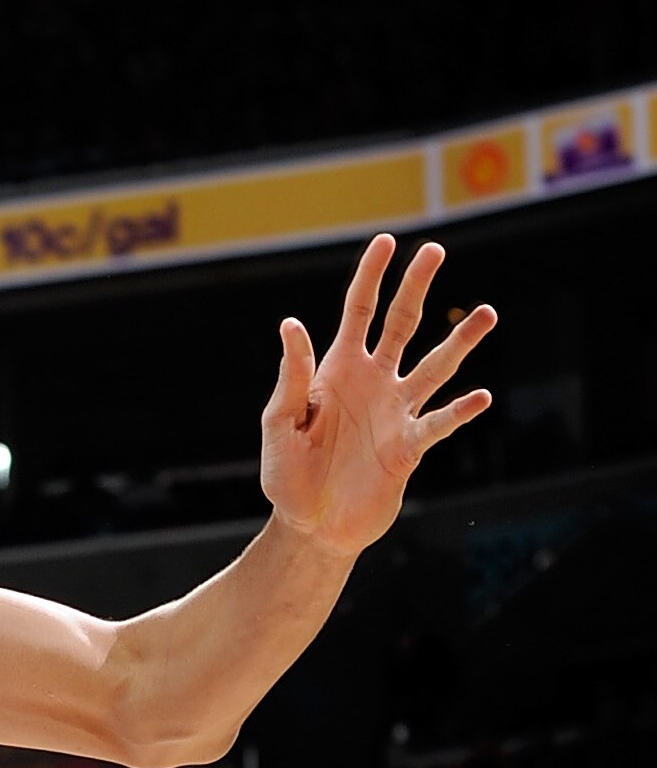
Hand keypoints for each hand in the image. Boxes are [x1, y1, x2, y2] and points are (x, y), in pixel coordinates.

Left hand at [259, 236, 495, 555]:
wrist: (309, 525)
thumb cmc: (287, 475)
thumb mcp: (279, 423)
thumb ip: (291, 377)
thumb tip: (291, 323)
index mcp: (337, 371)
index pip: (358, 312)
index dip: (371, 277)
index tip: (387, 241)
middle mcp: (373, 383)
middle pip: (401, 324)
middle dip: (416, 287)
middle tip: (436, 250)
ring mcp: (395, 413)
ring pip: (434, 368)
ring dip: (460, 342)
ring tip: (488, 313)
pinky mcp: (409, 449)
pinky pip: (438, 424)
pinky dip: (459, 411)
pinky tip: (480, 397)